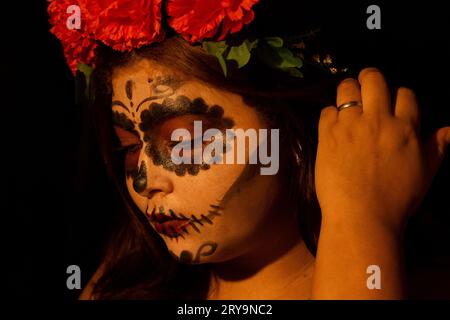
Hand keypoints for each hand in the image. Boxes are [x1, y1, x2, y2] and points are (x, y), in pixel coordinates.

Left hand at [315, 68, 449, 231]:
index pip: (405, 94)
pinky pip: (327, 111)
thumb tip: (449, 128)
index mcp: (405, 127)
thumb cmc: (397, 198)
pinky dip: (330, 115)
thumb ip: (437, 146)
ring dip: (347, 90)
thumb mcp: (426, 172)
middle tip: (366, 87)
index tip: (392, 103)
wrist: (362, 216)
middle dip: (370, 78)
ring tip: (347, 100)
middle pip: (374, 80)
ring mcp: (350, 125)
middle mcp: (378, 119)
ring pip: (347, 89)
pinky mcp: (328, 134)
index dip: (398, 95)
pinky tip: (333, 125)